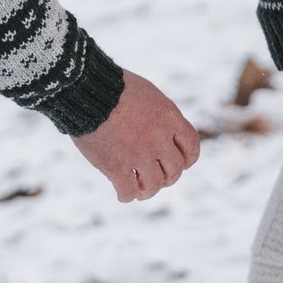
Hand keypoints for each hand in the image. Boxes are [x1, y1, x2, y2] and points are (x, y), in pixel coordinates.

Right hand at [72, 70, 200, 202]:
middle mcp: (159, 138)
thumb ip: (159, 116)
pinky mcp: (117, 166)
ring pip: (154, 185)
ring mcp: (139, 154)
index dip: (187, 159)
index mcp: (169, 117)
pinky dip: (126, 195)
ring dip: (147, 190)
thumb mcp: (147, 95)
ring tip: (139, 188)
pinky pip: (129, 192)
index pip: (191, 146)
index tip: (180, 163)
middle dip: (166, 177)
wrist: (90, 90)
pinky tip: (121, 192)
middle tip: (155, 176)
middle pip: (175, 170)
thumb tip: (163, 133)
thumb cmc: (115, 87)